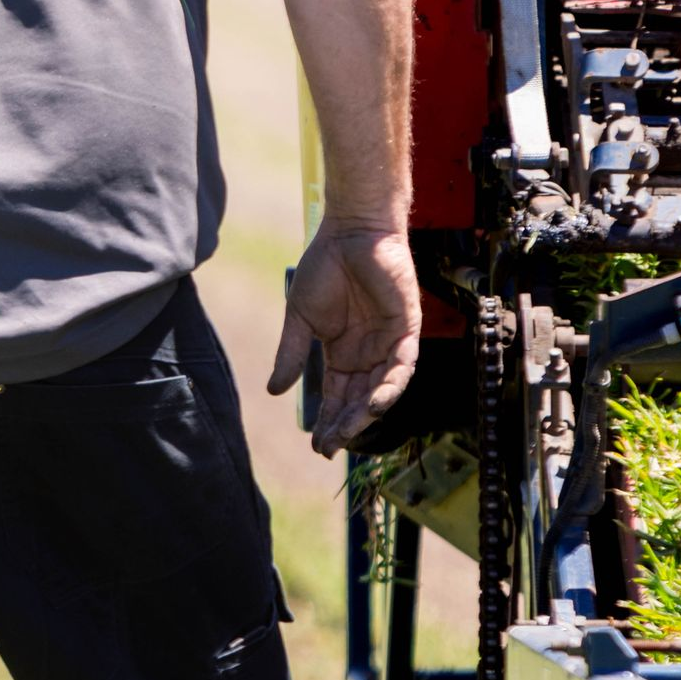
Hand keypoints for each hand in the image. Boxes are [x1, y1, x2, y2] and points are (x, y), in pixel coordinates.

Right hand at [267, 221, 421, 461]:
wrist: (349, 233)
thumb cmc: (325, 267)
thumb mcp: (300, 318)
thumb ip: (290, 354)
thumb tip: (273, 391)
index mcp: (342, 353)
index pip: (337, 396)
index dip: (328, 421)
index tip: (316, 445)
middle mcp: (367, 354)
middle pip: (358, 399)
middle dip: (345, 425)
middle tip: (329, 446)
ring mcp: (389, 343)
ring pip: (381, 389)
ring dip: (365, 412)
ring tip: (349, 431)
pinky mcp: (407, 329)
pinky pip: (403, 366)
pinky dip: (391, 386)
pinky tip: (375, 403)